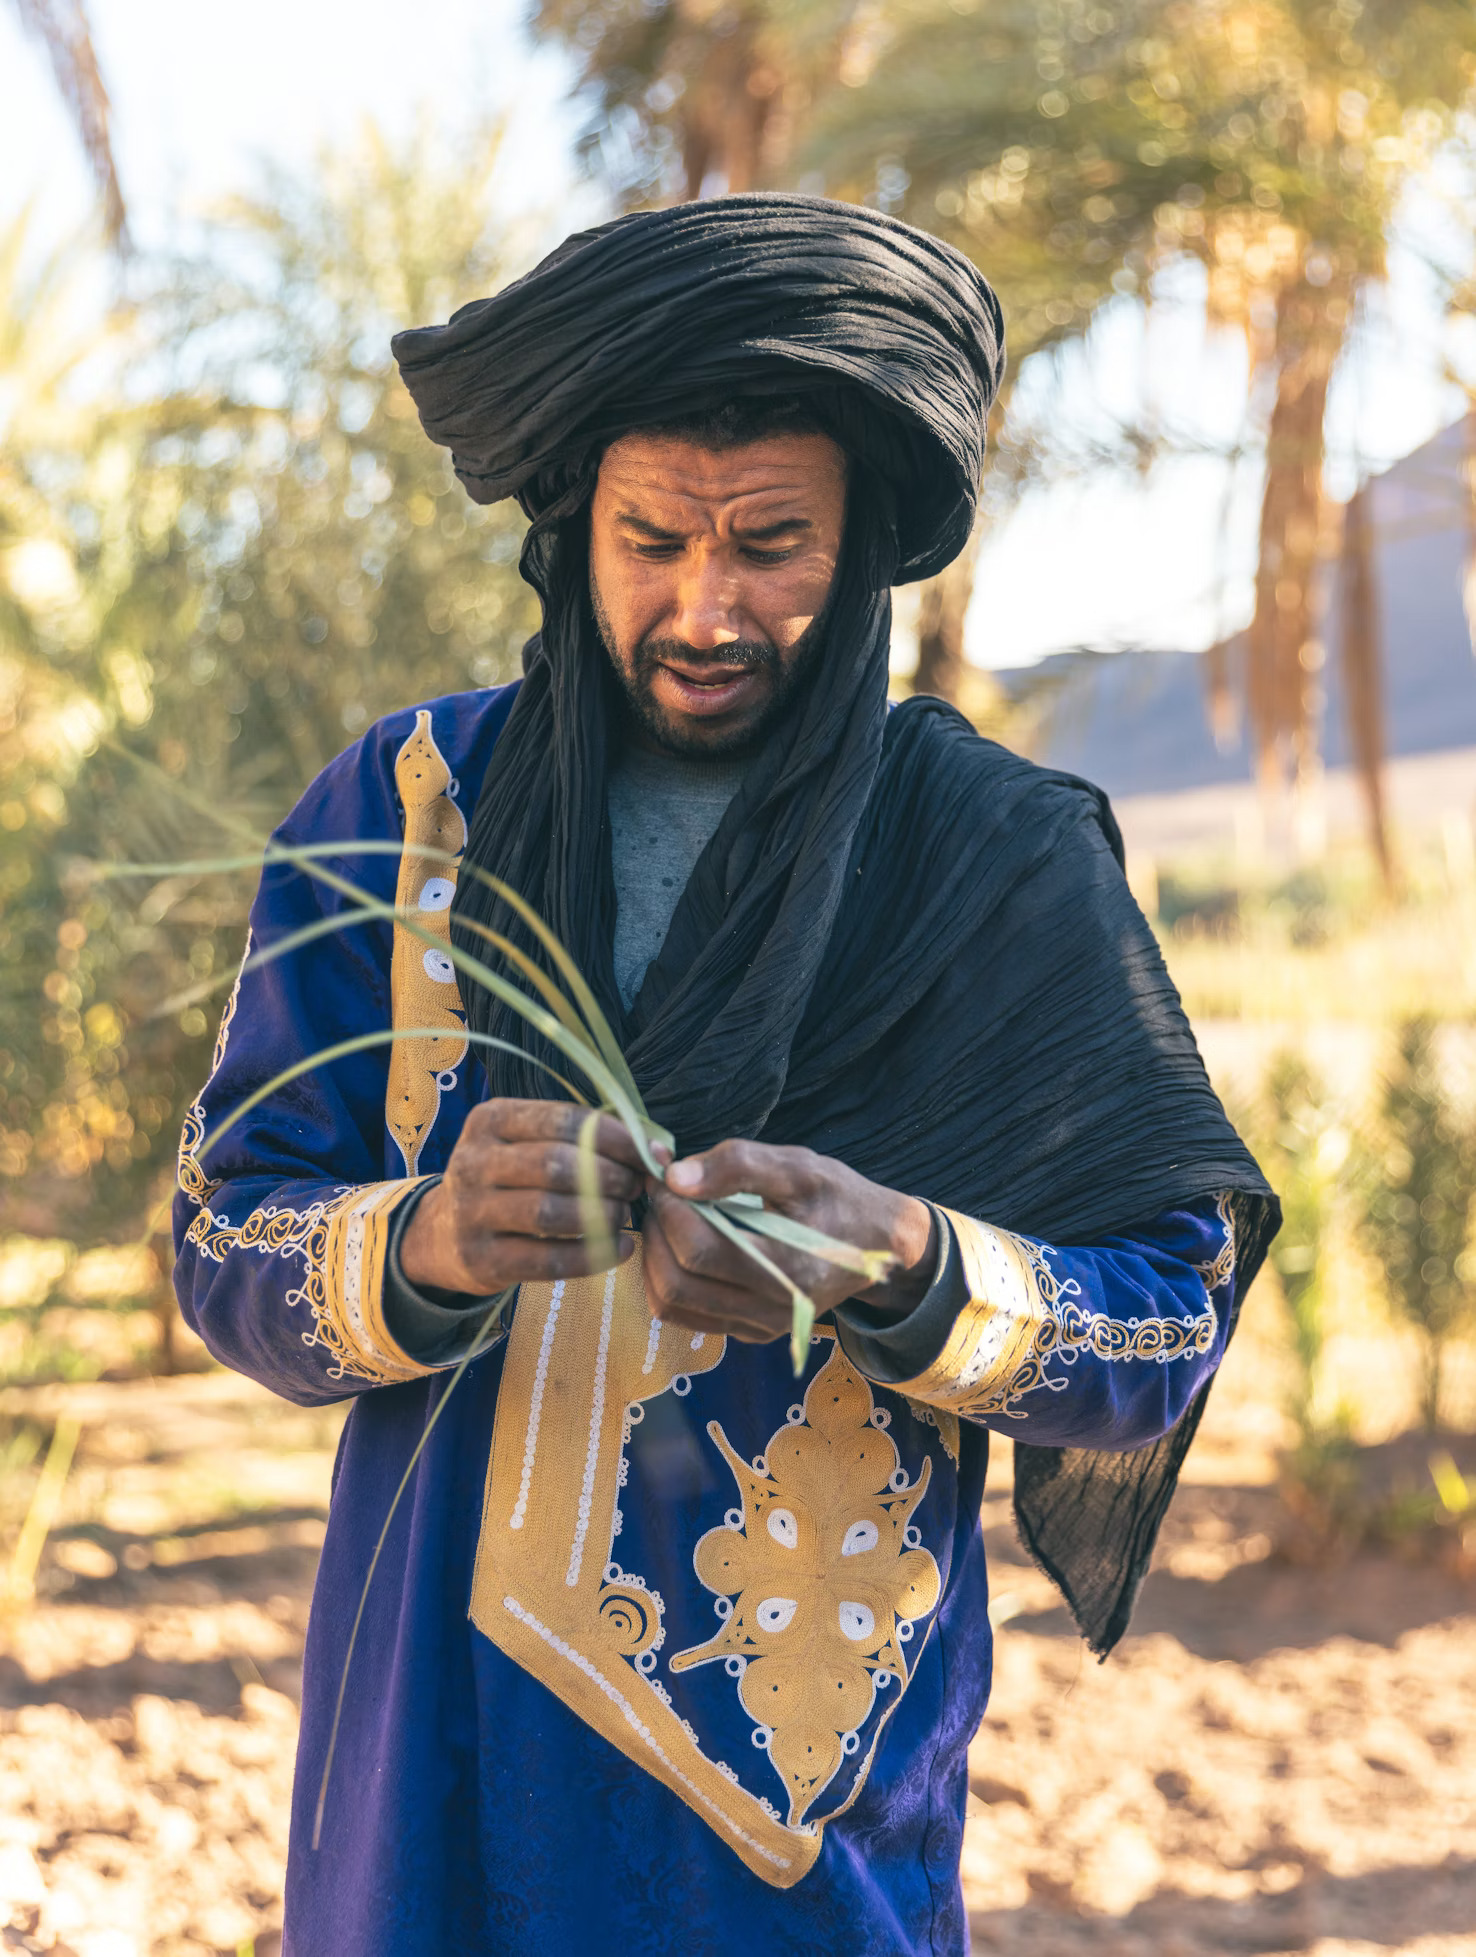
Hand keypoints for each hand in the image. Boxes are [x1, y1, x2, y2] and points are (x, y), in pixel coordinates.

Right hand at [398, 1099, 643, 1297]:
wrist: (443, 1236)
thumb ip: (580, 1139)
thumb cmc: (507, 1180)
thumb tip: (654, 1149)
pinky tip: (620, 1249)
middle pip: (556, 1165)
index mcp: (490, 1120)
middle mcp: (472, 1162)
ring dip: (601, 1215)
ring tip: (624, 1215)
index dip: (615, 1137)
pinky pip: (547, 1260)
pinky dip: (593, 1256)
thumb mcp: (524, 1144)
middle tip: (635, 1187)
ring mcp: (471, 1213)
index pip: (564, 1121)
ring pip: (550, 1213)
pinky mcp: (480, 1260)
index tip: (648, 1154)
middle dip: (609, 1177)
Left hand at [643, 1139, 936, 1344]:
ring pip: (673, 1305)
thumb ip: (739, 1165)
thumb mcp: (800, 1167)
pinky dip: (671, 1279)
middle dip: (655, 1233)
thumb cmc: (839, 1200)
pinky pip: (688, 1315)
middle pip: (677, 1283)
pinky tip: (684, 1244)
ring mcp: (759, 1327)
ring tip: (669, 1219)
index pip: (698, 1249)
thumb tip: (675, 1177)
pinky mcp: (750, 1332)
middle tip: (661, 1196)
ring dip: (655, 1258)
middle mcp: (771, 1309)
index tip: (664, 1176)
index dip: (668, 1209)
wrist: (879, 1245)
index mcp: (787, 1268)